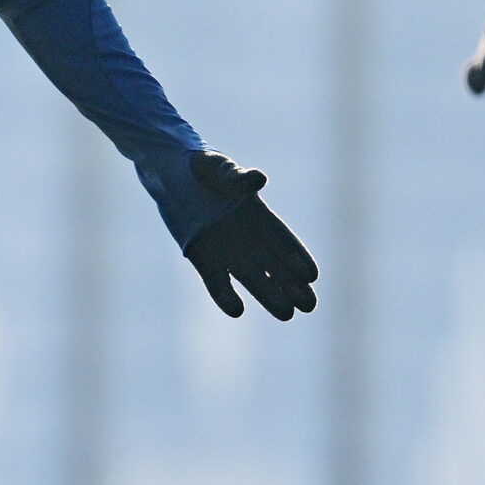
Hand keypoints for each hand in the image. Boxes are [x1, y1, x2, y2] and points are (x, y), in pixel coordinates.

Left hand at [181, 152, 319, 320]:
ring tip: (287, 314)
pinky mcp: (204, 262)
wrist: (172, 176)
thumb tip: (259, 179)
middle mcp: (250, 241)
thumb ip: (239, 178)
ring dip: (270, 296)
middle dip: (294, 286)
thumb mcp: (222, 170)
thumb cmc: (204, 169)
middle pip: (277, 268)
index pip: (286, 243)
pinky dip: (226, 297)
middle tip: (309, 305)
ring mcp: (228, 254)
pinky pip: (218, 284)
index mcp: (261, 219)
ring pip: (255, 280)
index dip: (299, 259)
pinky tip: (237, 310)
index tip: (311, 275)